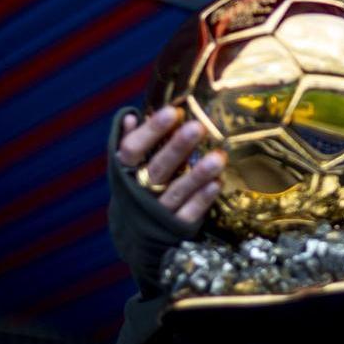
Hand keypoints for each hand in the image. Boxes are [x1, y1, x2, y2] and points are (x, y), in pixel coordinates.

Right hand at [115, 106, 225, 234]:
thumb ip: (132, 140)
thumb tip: (131, 117)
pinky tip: (217, 182)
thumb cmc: (136, 184)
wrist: (134, 232)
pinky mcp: (175, 227)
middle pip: (158, 169)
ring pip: (177, 192)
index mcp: (125, 171)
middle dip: (178, 148)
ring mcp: (157, 211)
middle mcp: (139, 191)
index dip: (151, 131)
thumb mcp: (129, 164)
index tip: (172, 111)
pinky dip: (203, 199)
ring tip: (218, 156)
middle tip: (198, 127)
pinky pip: (189, 213)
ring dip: (198, 175)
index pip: (133, 149)